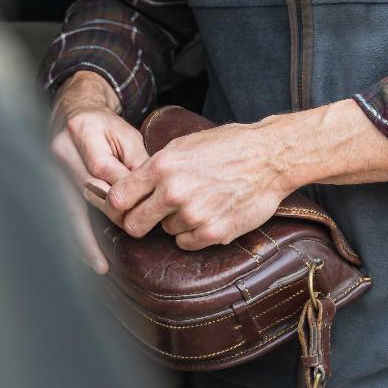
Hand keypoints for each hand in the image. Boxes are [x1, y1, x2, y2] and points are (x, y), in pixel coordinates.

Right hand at [48, 71, 146, 272]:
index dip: (123, 189)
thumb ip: (137, 162)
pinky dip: (75, 235)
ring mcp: (49, 168)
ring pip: (70, 208)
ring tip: (99, 264)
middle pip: (86, 192)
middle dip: (110, 214)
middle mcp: (61, 150)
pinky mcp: (48, 183)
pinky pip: (63, 214)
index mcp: (82, 131)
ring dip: (86, 237)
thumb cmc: (105, 125)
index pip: (103, 168)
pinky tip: (85, 255)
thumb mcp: (127, 134)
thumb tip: (147, 193)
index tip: (143, 203)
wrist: (74, 113)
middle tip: (133, 232)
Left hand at [100, 119, 289, 250]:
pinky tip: (209, 213)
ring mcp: (193, 214)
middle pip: (134, 224)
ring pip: (165, 231)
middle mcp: (173, 191)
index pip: (118, 198)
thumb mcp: (184, 145)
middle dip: (140, 221)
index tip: (125, 207)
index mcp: (162, 166)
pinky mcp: (212, 232)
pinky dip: (193, 233)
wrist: (269, 157)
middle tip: (152, 216)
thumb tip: (130, 186)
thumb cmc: (228, 146)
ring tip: (198, 201)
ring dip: (175, 222)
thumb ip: (155, 167)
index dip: (119, 206)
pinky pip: (186, 243)